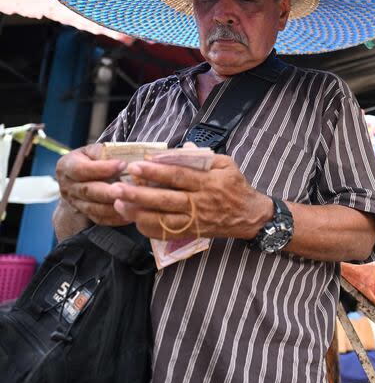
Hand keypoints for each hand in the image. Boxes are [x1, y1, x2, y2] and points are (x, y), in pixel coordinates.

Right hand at [56, 143, 129, 224]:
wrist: (81, 177)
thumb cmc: (94, 159)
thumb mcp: (95, 150)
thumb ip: (104, 152)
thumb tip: (122, 159)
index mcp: (67, 165)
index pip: (81, 169)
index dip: (102, 168)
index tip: (122, 164)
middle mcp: (68, 185)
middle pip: (87, 190)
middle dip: (107, 192)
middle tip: (124, 189)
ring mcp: (74, 202)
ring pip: (93, 207)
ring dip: (112, 207)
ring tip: (130, 203)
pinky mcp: (84, 213)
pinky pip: (99, 218)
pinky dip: (114, 218)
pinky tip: (128, 216)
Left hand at [111, 154, 272, 239]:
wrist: (249, 216)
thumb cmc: (236, 187)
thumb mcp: (226, 164)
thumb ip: (203, 157)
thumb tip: (181, 149)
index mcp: (208, 183)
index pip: (178, 176)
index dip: (156, 172)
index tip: (136, 166)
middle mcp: (199, 203)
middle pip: (165, 199)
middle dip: (138, 194)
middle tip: (116, 188)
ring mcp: (194, 220)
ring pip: (162, 219)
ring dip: (138, 213)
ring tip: (118, 204)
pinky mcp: (191, 232)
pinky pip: (167, 233)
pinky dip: (149, 228)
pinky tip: (134, 220)